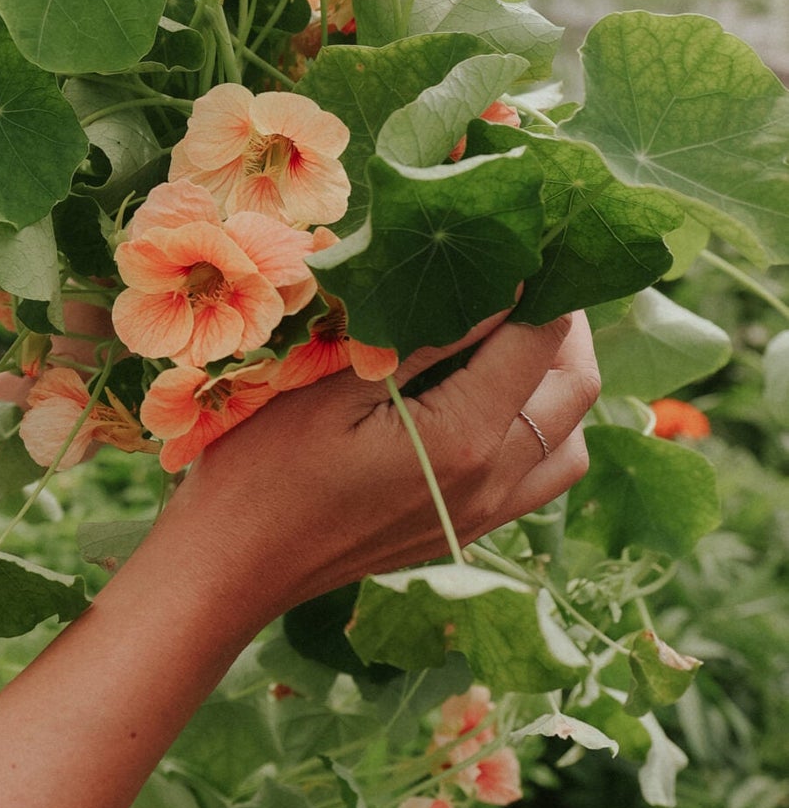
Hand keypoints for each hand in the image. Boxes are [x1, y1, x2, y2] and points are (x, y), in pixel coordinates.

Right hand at [157, 312, 598, 638]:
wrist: (232, 564)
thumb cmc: (262, 466)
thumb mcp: (330, 384)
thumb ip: (419, 336)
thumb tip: (488, 284)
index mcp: (463, 439)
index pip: (538, 343)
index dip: (536, 285)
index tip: (511, 244)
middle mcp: (492, 483)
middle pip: (575, 388)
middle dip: (562, 326)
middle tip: (521, 278)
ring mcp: (484, 515)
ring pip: (571, 439)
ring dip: (559, 382)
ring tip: (515, 338)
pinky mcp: (467, 530)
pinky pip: (542, 477)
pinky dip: (543, 429)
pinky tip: (495, 400)